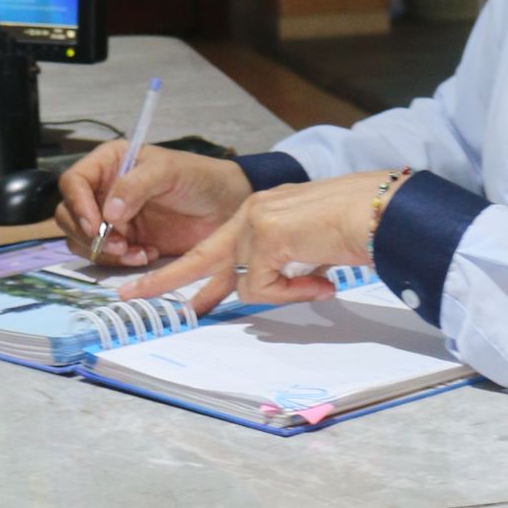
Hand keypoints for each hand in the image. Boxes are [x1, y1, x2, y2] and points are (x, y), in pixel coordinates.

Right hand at [57, 142, 251, 269]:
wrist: (225, 208)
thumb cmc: (198, 178)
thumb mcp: (168, 172)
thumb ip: (136, 186)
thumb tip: (109, 212)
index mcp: (108, 163)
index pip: (73, 181)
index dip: (78, 204)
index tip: (96, 225)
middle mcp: (103, 190)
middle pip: (69, 214)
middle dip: (88, 234)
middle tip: (119, 245)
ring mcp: (111, 218)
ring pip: (81, 240)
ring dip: (104, 252)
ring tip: (137, 252)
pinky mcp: (124, 242)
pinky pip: (105, 256)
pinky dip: (120, 261)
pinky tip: (147, 255)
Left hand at [124, 172, 383, 315]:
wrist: (378, 209)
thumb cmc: (355, 227)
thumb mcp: (310, 251)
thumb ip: (285, 268)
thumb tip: (275, 290)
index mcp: (260, 215)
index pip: (219, 249)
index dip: (196, 276)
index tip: (181, 297)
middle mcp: (251, 214)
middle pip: (199, 257)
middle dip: (164, 280)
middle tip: (130, 295)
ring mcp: (254, 222)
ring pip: (243, 283)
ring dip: (281, 293)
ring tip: (320, 282)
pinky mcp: (264, 236)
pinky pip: (262, 287)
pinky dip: (291, 292)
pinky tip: (321, 280)